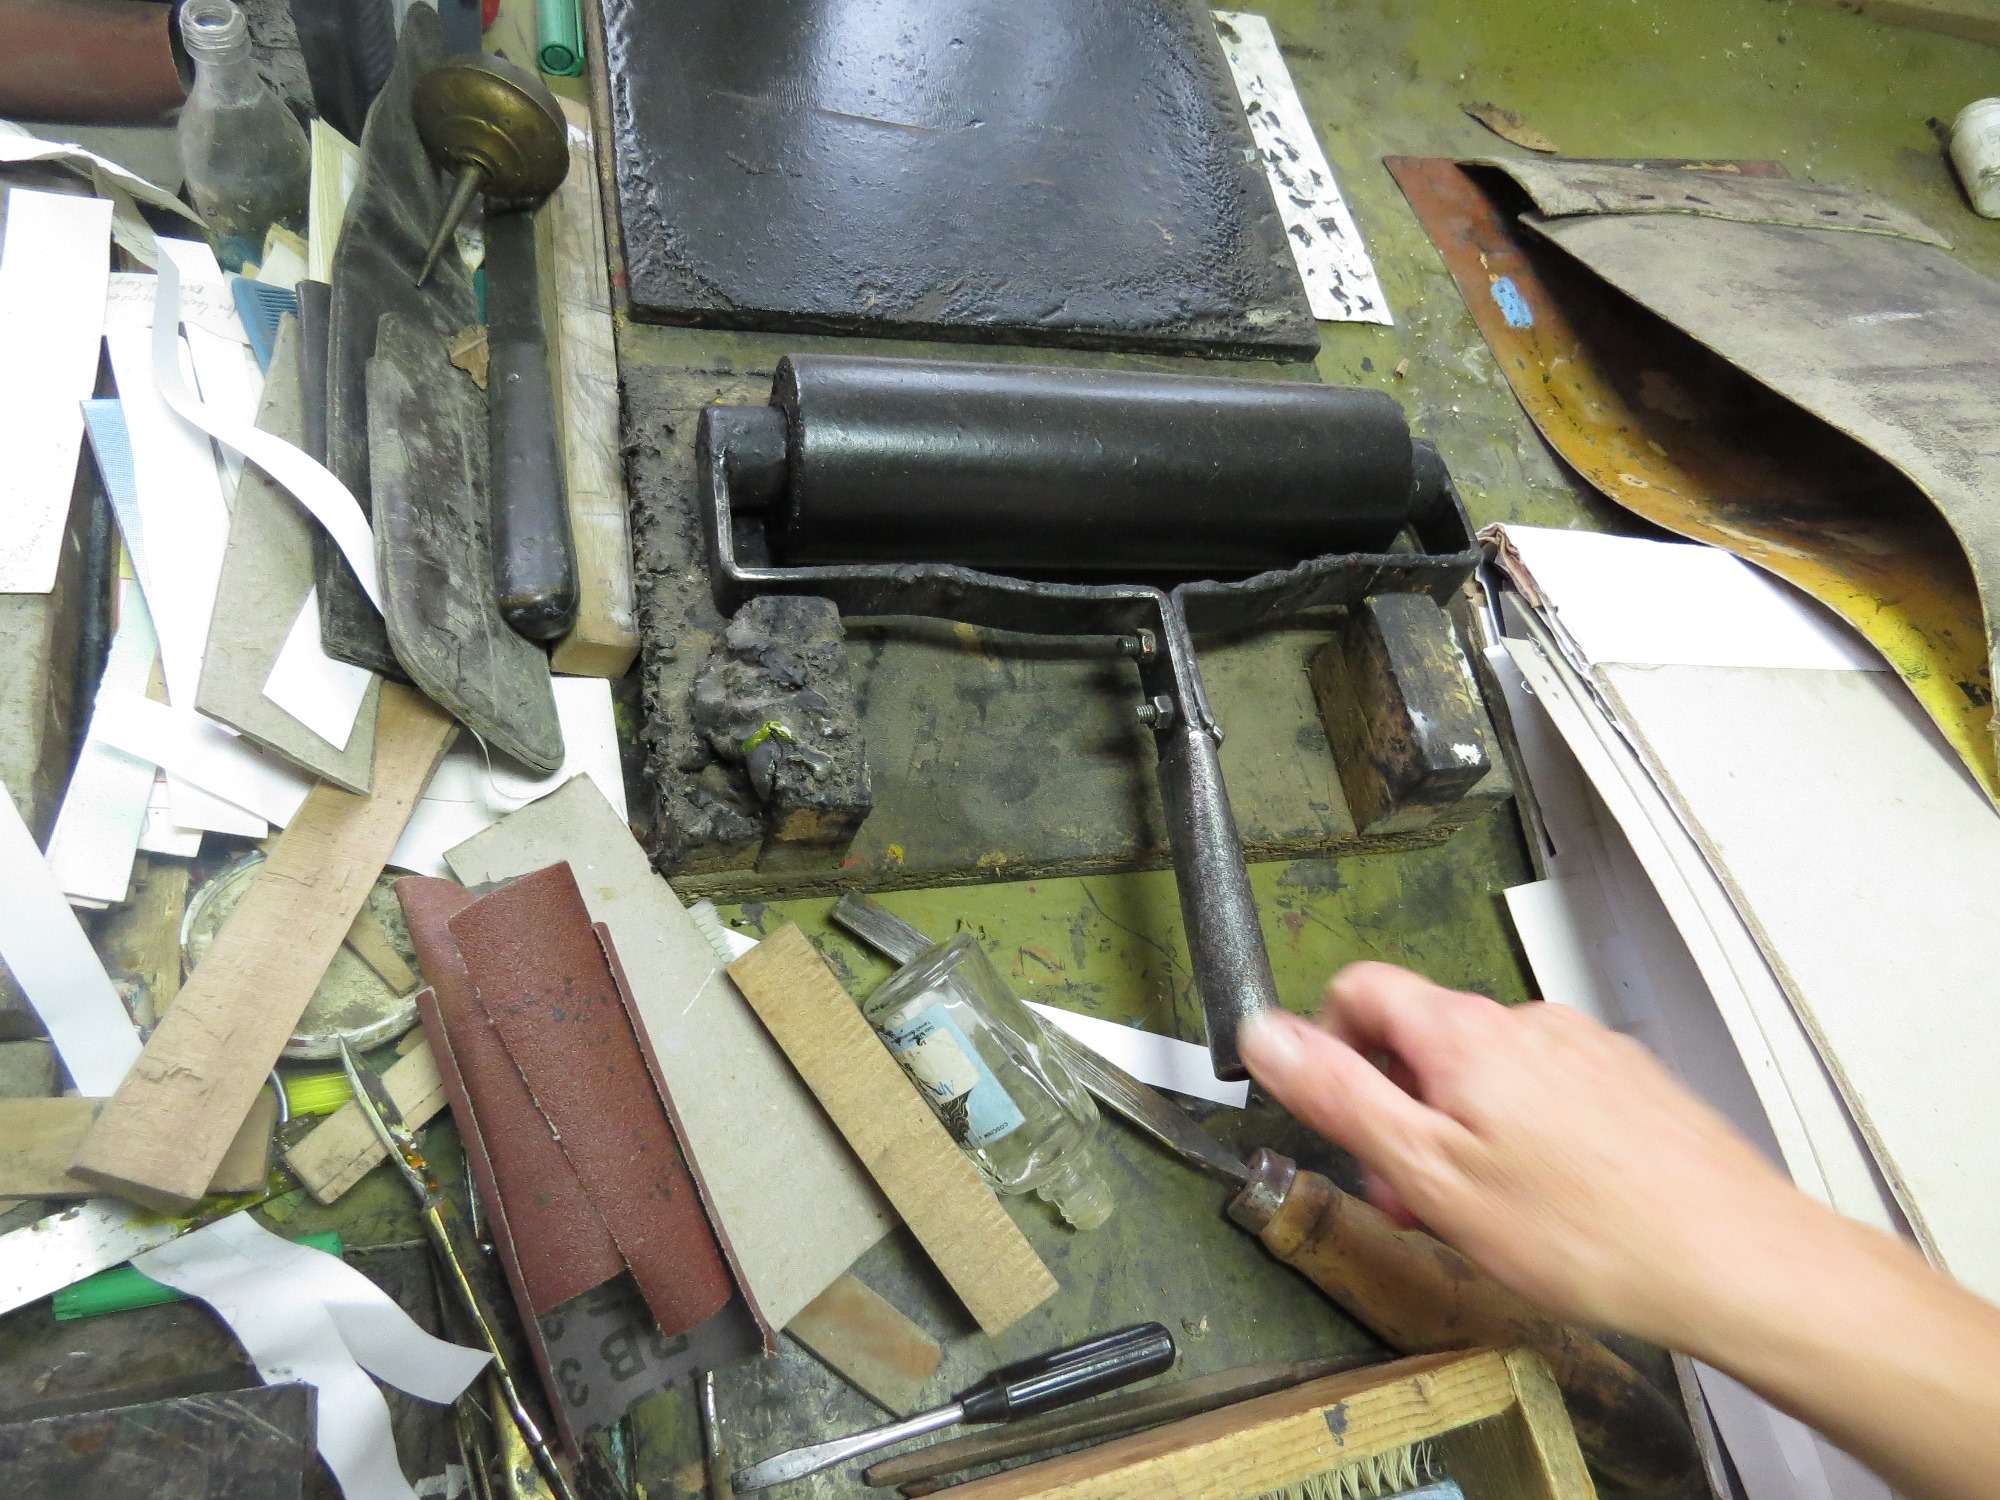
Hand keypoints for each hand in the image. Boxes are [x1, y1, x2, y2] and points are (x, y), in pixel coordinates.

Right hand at [1237, 961, 1813, 1345]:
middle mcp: (1526, 1022)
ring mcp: (1583, 1049)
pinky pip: (1546, 1094)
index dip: (1329, 1045)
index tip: (1339, 1109)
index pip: (1358, 988)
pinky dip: (1525, 1138)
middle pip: (1423, 1039)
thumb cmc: (1589, 1231)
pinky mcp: (1627, 1083)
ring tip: (1486, 1211)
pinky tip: (1550, 1204)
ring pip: (1485, 1074)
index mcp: (1465, 1033)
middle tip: (1412, 1191)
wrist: (1732, 1259)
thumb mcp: (1429, 1173)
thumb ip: (1339, 1095)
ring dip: (1462, 1130)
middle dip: (1402, 1110)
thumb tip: (1265, 1034)